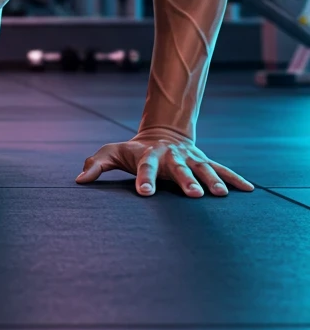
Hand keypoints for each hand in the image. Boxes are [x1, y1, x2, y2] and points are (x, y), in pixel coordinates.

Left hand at [75, 128, 254, 196]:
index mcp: (148, 155)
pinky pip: (221, 169)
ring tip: (221, 195)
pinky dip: (234, 178)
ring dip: (213, 181)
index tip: (145, 194)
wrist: (161, 134)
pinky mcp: (203, 161)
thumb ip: (96, 165)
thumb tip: (79, 181)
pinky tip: (248, 190)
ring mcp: (190, 158)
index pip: (145, 168)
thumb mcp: (112, 152)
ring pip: (203, 168)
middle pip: (179, 169)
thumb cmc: (132, 150)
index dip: (144, 180)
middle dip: (186, 181)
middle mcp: (171, 156)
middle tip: (194, 195)